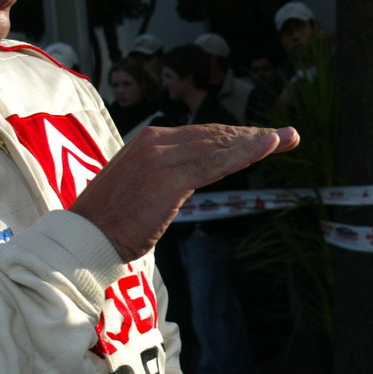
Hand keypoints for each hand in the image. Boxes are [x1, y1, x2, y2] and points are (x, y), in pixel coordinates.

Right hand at [72, 124, 298, 260]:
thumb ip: (161, 179)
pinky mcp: (170, 176)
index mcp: (148, 143)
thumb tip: (181, 182)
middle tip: (287, 136)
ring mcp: (163, 157)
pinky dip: (246, 152)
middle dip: (252, 136)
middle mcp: (155, 142)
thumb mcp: (137, 191)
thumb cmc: (108, 224)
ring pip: (220, 145)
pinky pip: (216, 161)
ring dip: (257, 141)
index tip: (261, 139)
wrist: (86, 238)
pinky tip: (268, 146)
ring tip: (287, 138)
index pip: (201, 135)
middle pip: (215, 135)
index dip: (234, 136)